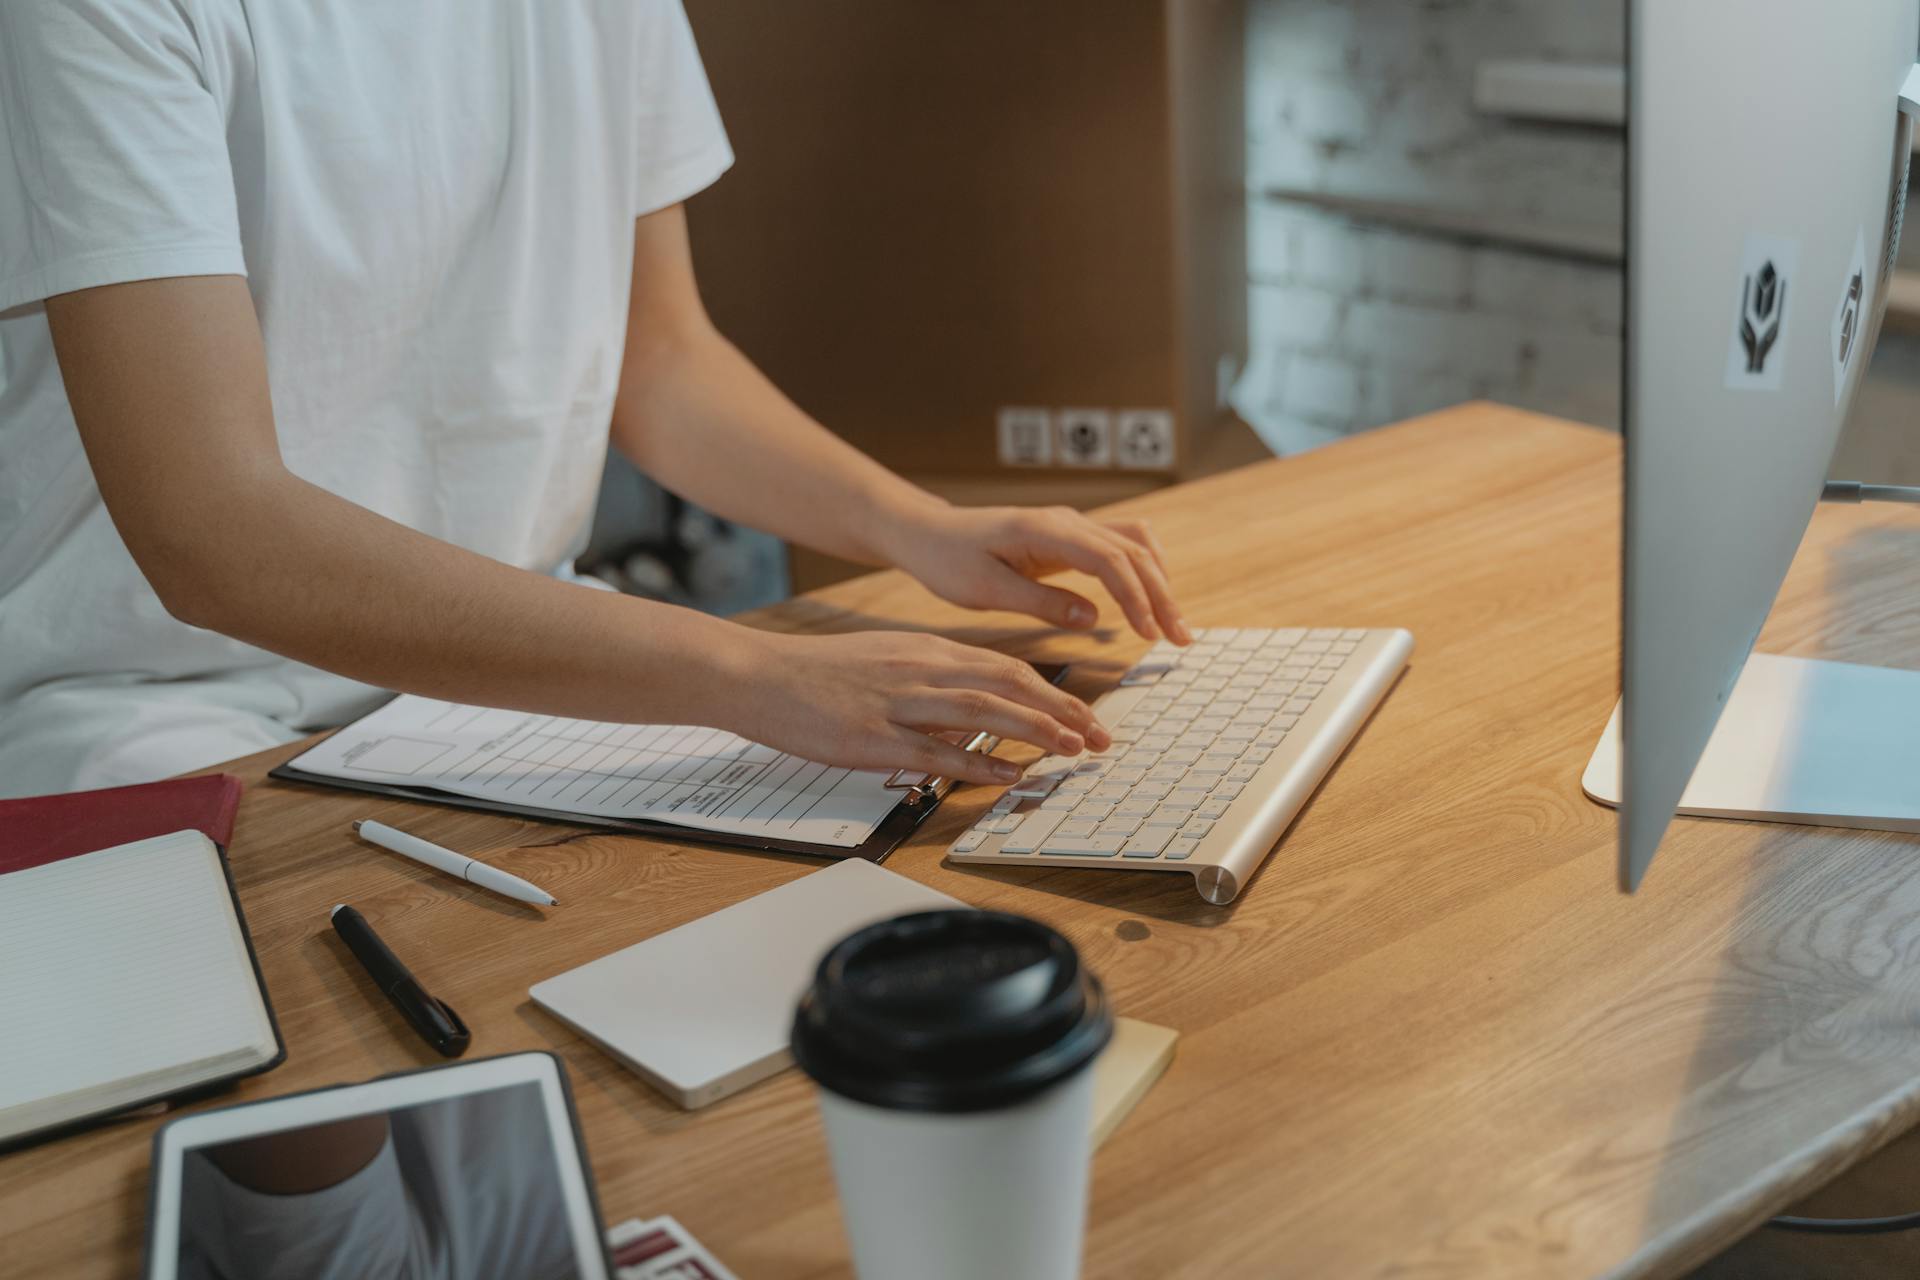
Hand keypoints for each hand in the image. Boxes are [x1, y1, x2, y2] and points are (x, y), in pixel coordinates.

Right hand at [717, 628, 1110, 784]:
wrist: (761, 676)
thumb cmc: (820, 674)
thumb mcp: (887, 660)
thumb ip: (933, 676)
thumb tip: (978, 700)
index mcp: (928, 651)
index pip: (1008, 666)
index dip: (1054, 693)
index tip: (1087, 715)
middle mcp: (922, 670)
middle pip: (1010, 684)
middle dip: (1063, 711)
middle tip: (1100, 738)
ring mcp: (899, 703)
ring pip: (984, 710)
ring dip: (1036, 731)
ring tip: (1073, 750)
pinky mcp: (874, 738)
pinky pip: (936, 751)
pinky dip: (979, 762)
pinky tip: (1009, 774)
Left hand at [882, 503, 1190, 643]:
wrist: (930, 533)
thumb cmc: (949, 560)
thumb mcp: (985, 590)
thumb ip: (1041, 602)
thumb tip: (1094, 619)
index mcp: (1045, 530)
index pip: (1110, 560)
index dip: (1136, 597)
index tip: (1150, 635)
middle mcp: (1066, 520)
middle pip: (1134, 551)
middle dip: (1162, 595)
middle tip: (1181, 639)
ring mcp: (1072, 524)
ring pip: (1135, 545)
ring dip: (1159, 583)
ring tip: (1174, 626)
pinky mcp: (1071, 536)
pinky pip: (1121, 545)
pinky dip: (1144, 570)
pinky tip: (1150, 599)